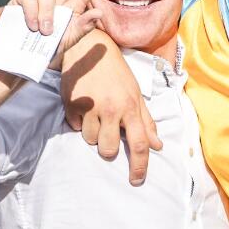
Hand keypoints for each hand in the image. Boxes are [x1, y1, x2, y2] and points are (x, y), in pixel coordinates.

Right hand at [9, 0, 114, 68]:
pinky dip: (33, 14)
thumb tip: (100, 13)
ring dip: (48, 14)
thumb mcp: (70, 40)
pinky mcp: (22, 0)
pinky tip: (33, 27)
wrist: (24, 57)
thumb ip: (84, 27)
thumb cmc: (51, 48)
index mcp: (74, 4)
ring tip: (46, 32)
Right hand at [62, 30, 160, 184]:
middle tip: (109, 132)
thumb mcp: (136, 94)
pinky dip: (79, 122)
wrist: (90, 48)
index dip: (139, 166)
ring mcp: (90, 108)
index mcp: (131, 107)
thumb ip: (146, 121)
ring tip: (95, 115)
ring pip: (90, 140)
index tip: (136, 181)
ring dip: (93, 133)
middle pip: (109, 149)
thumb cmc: (117, 73)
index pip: (139, 144)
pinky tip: (84, 106)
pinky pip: (74, 127)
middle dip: (108, 148)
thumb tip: (157, 145)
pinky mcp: (71, 105)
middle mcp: (111, 109)